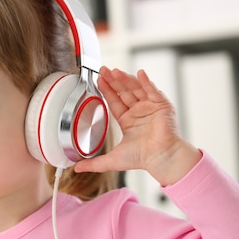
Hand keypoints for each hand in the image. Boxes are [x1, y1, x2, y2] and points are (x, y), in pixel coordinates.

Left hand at [74, 66, 200, 185]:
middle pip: (124, 91)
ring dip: (125, 79)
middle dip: (113, 81)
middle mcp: (139, 112)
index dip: (106, 90)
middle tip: (103, 70)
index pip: (115, 101)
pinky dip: (146, 82)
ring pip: (136, 88)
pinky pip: (153, 90)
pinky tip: (138, 73)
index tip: (99, 80)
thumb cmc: (141, 159)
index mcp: (128, 121)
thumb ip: (93, 163)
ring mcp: (150, 107)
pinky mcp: (162, 106)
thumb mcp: (111, 160)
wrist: (160, 159)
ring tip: (114, 71)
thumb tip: (76, 168)